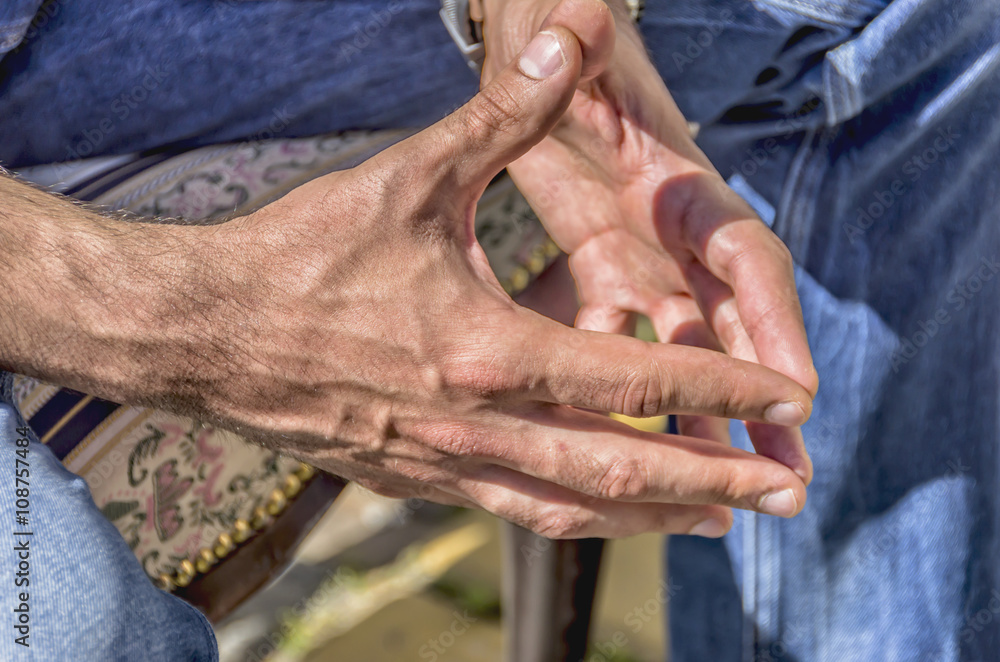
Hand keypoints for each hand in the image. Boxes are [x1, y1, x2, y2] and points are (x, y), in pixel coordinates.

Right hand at [0, 24, 811, 538]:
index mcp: (486, 352)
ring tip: (718, 518)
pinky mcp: (415, 481)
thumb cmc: (304, 256)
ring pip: (572, 509)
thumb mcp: (411, 177)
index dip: (719, 389)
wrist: (204, 334)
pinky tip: (604, 507)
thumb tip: (568, 36)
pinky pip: (514, 508)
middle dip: (715, 483)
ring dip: (654, 515)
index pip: (633, 381)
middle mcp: (474, 426)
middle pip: (622, 474)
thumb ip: (500, 116)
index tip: (785, 401)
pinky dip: (576, 513)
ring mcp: (443, 466)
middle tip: (787, 491)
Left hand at [481, 0, 818, 475]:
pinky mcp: (606, 258)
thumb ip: (576, 43)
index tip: (796, 391)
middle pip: (732, 320)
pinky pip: (623, 334)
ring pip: (685, 343)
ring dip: (703, 411)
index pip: (744, 256)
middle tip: (788, 476)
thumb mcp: (568, 44)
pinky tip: (621, 437)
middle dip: (758, 396)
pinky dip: (628, 383)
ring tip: (722, 489)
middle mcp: (673, 223)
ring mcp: (645, 246)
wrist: (544, 36)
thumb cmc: (558, 36)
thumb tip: (577, 19)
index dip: (773, 322)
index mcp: (677, 179)